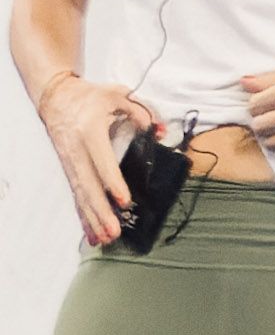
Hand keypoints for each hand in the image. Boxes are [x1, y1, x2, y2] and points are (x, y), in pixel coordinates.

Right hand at [36, 78, 145, 246]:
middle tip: (114, 232)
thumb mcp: (118, 95)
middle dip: (100, 211)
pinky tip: (91, 233)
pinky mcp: (68, 168)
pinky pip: (76, 195)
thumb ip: (142, 112)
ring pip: (80, 194)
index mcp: (90, 132)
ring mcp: (69, 161)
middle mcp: (76, 150)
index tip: (124, 201)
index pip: (101, 161)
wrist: (55, 95)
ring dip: (92, 218)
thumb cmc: (90, 96)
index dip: (112, 182)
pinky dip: (83, 215)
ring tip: (105, 239)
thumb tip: (159, 131)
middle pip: (88, 185)